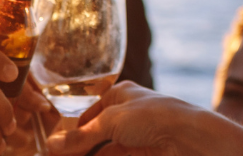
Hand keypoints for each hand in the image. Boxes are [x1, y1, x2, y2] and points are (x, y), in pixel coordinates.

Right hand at [44, 81, 242, 155]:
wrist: (191, 137)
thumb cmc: (153, 116)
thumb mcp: (110, 123)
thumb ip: (79, 138)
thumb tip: (51, 147)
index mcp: (120, 94)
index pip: (88, 113)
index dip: (71, 131)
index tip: (55, 147)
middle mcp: (127, 113)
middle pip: (95, 133)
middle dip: (78, 147)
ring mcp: (136, 134)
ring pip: (105, 149)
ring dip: (87, 154)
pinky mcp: (144, 152)